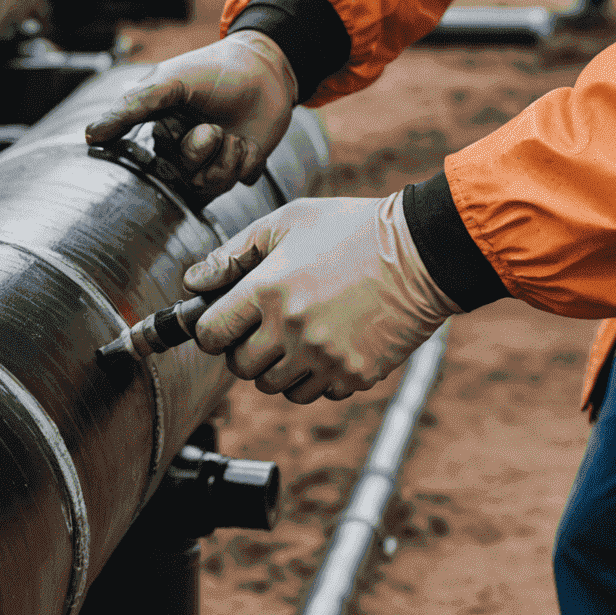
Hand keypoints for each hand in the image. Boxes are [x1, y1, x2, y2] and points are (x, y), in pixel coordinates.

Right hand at [83, 30, 296, 197]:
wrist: (266, 69)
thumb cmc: (212, 70)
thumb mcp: (167, 82)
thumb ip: (131, 107)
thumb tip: (90, 136)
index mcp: (158, 129)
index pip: (146, 160)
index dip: (166, 146)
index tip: (177, 128)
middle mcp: (181, 150)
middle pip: (181, 175)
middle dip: (198, 149)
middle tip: (210, 126)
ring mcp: (211, 161)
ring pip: (210, 184)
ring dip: (226, 155)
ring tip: (232, 134)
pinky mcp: (239, 167)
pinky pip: (237, 181)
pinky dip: (246, 159)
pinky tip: (247, 141)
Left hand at [183, 192, 457, 403]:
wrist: (421, 252)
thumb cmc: (352, 229)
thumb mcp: (288, 222)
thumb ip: (233, 252)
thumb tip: (194, 281)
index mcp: (267, 290)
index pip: (210, 334)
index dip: (209, 329)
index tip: (220, 322)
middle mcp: (291, 330)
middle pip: (239, 367)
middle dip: (242, 349)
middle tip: (260, 327)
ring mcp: (324, 358)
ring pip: (274, 387)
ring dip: (276, 366)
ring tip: (295, 335)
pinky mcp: (354, 376)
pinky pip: (316, 393)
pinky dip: (314, 377)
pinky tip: (326, 346)